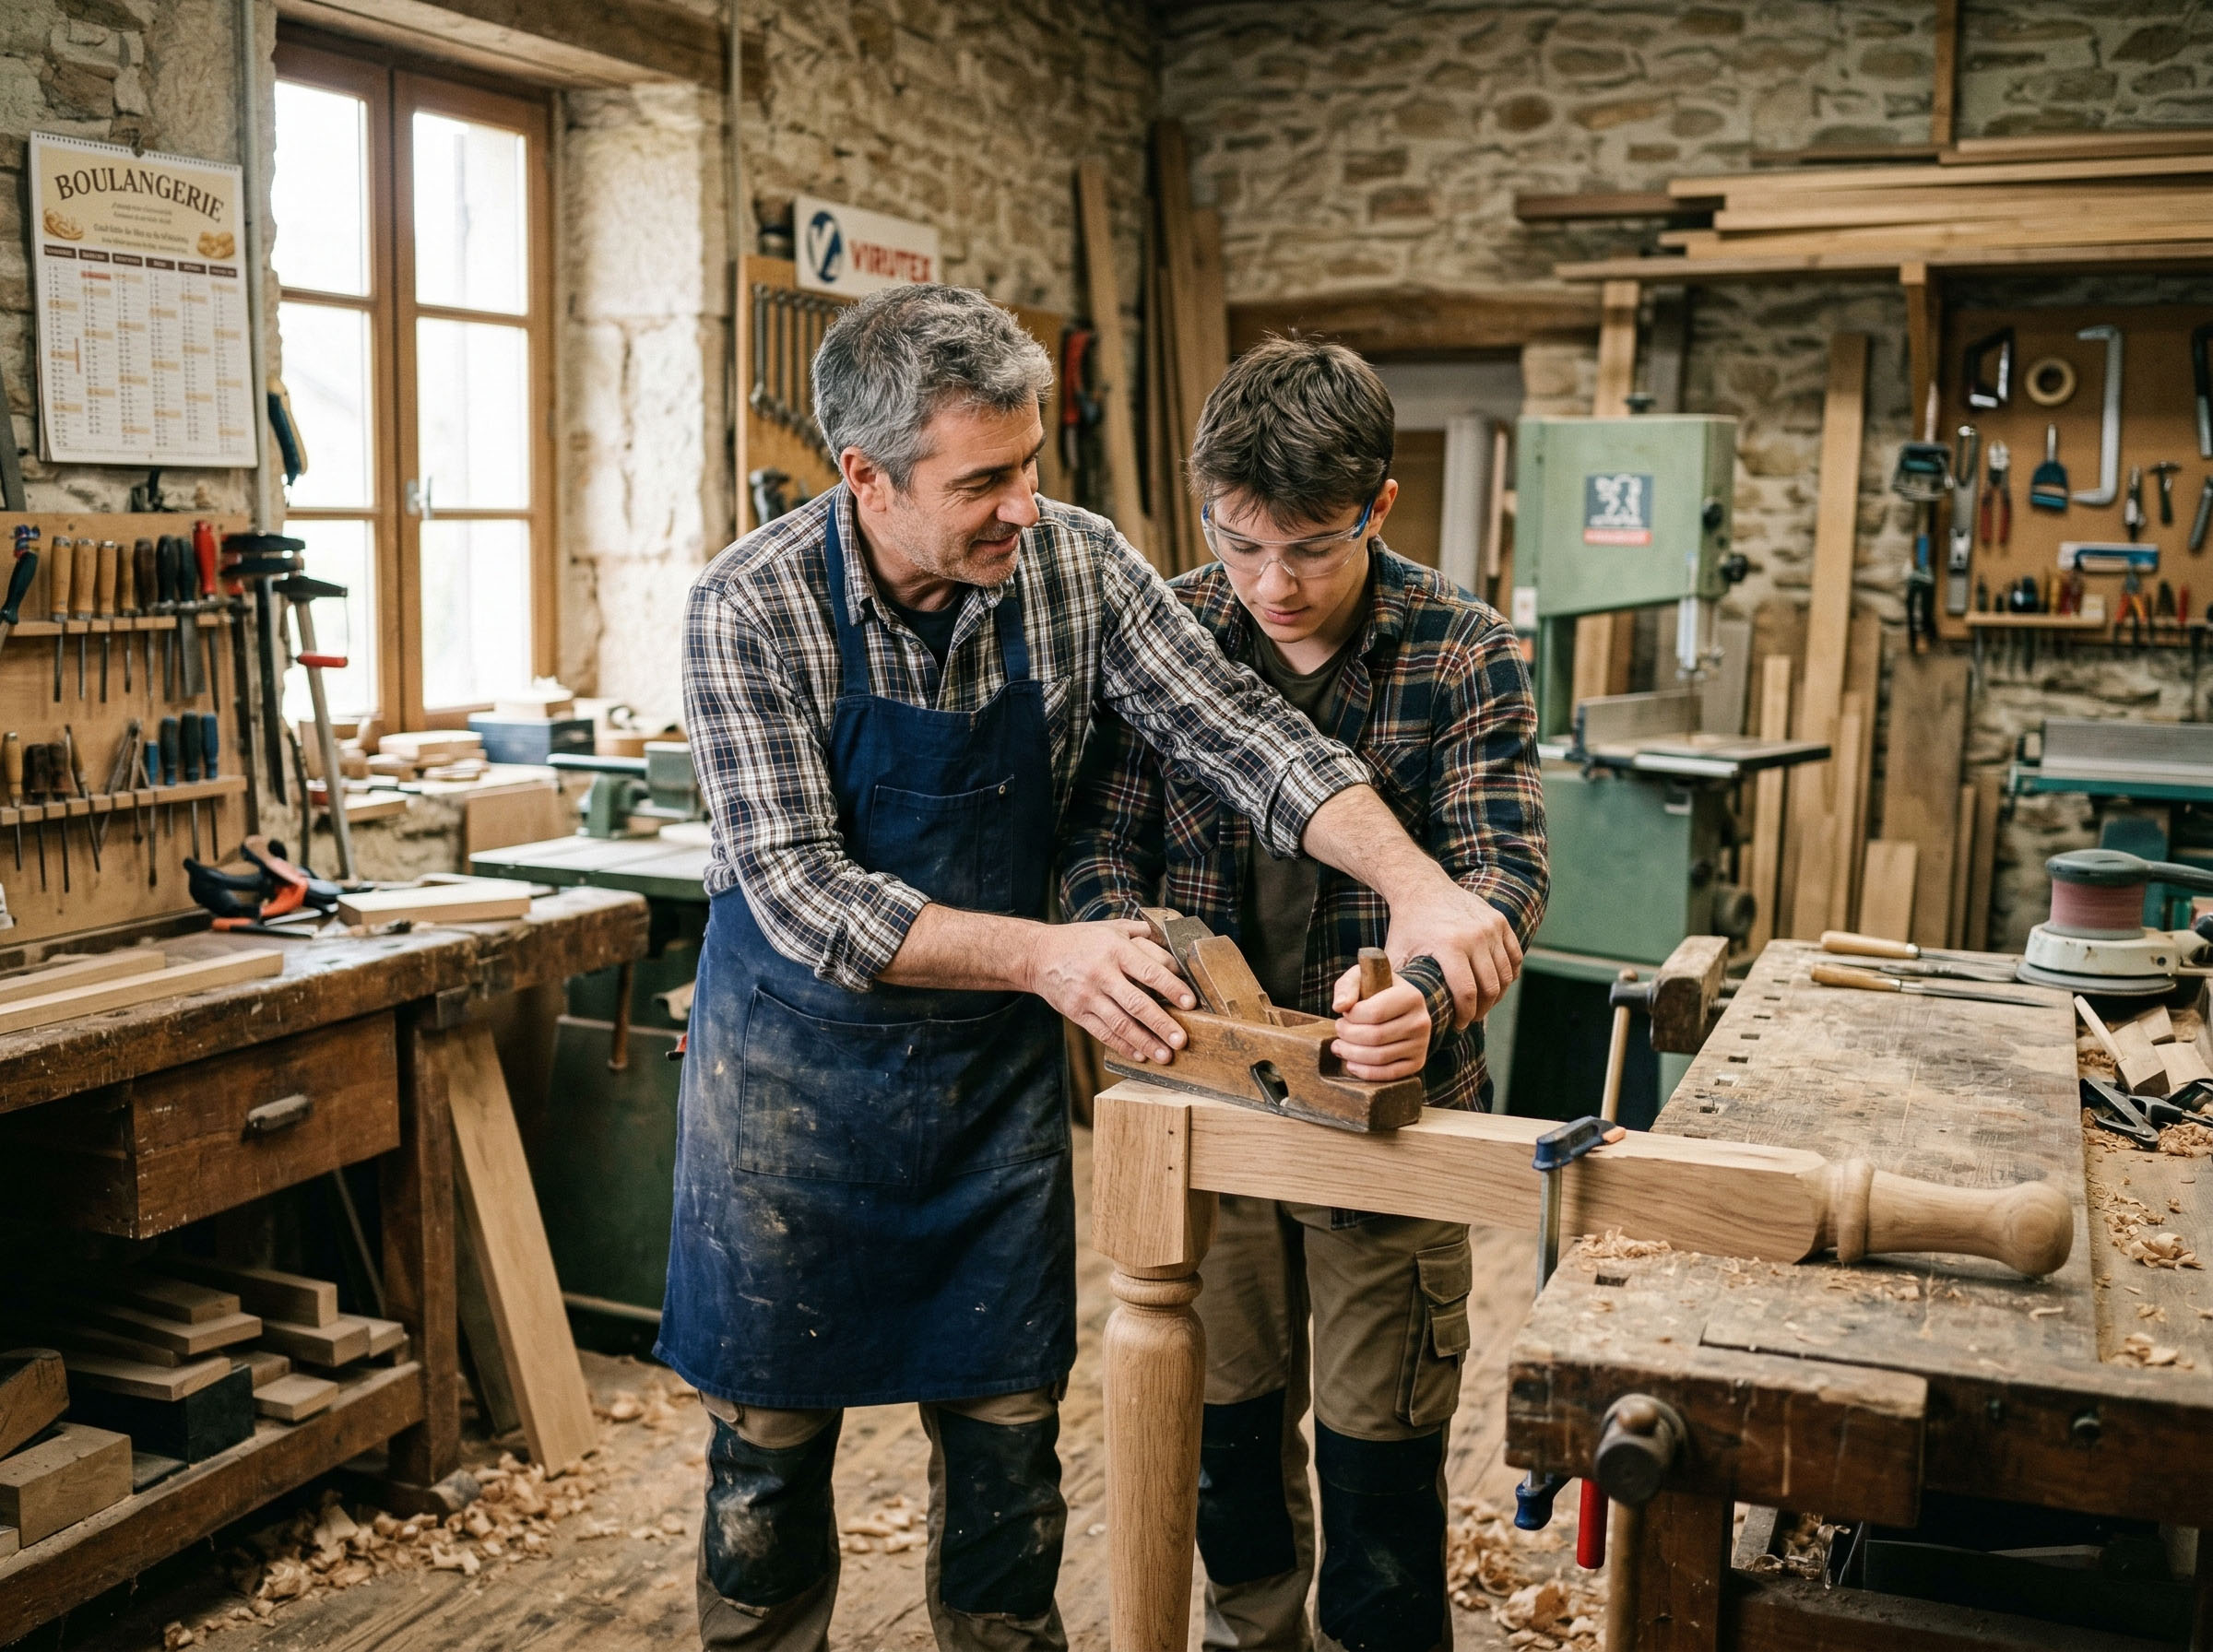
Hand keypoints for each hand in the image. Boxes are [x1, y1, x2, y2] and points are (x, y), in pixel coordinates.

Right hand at [1025, 920, 1195, 1064]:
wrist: (1038, 955)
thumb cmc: (1082, 940)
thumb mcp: (1112, 927)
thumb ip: (1143, 934)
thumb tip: (1176, 944)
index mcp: (1115, 949)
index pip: (1149, 970)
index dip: (1171, 987)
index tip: (1190, 1003)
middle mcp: (1102, 973)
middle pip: (1137, 1002)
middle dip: (1162, 1023)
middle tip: (1182, 1040)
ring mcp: (1087, 995)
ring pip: (1121, 1023)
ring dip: (1145, 1042)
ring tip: (1165, 1055)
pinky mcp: (1077, 1013)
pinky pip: (1103, 1033)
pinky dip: (1123, 1046)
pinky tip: (1140, 1055)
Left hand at [1329, 968, 1429, 1081]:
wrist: (1400, 1007)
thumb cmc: (1376, 991)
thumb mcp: (1362, 978)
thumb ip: (1347, 986)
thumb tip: (1339, 1006)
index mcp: (1411, 996)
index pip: (1375, 1012)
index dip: (1351, 1016)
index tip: (1344, 1013)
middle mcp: (1421, 1021)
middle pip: (1376, 1036)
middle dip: (1348, 1035)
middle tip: (1338, 1029)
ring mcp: (1421, 1044)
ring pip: (1380, 1057)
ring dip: (1351, 1054)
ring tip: (1339, 1046)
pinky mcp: (1417, 1062)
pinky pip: (1390, 1074)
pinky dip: (1365, 1072)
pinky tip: (1351, 1063)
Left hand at [1384, 877, 1521, 1029]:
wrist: (1422, 887)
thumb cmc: (1407, 925)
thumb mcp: (1396, 953)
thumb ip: (1395, 983)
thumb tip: (1393, 1011)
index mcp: (1449, 945)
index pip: (1467, 992)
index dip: (1465, 1015)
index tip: (1457, 1025)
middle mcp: (1475, 936)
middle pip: (1491, 987)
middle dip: (1482, 1010)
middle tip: (1471, 1018)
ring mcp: (1490, 927)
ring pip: (1506, 974)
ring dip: (1497, 995)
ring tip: (1482, 1004)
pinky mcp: (1500, 921)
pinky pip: (1514, 956)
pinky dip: (1509, 975)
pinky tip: (1495, 985)